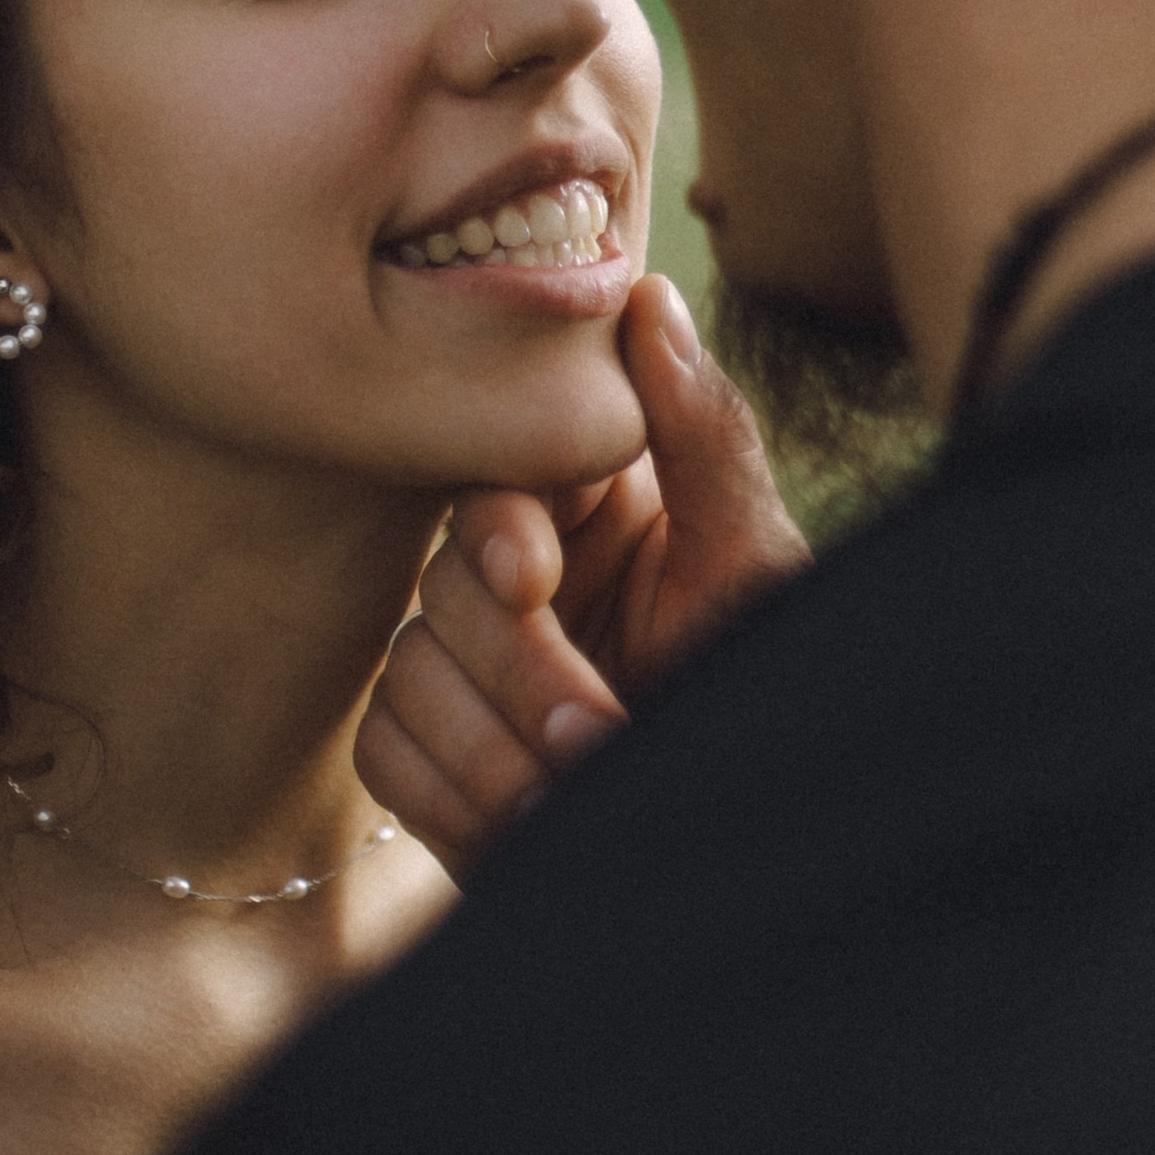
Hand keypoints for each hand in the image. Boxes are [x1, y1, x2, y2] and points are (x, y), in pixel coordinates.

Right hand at [356, 275, 809, 875]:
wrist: (760, 857)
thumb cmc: (772, 705)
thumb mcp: (756, 574)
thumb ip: (704, 436)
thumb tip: (648, 297)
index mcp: (603, 513)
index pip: (498, 480)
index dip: (499, 527)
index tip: (533, 579)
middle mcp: (529, 581)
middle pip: (444, 587)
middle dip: (518, 673)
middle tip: (593, 740)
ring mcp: (475, 671)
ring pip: (406, 676)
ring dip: (491, 752)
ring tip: (576, 800)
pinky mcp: (436, 758)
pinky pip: (382, 753)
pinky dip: (449, 797)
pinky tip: (529, 830)